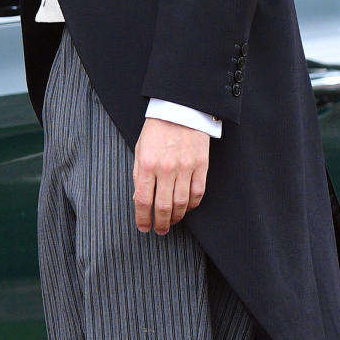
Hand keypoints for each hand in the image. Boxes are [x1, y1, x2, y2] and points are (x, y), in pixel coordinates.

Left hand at [133, 117, 208, 232]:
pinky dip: (192, 205)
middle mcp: (166, 168)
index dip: (142, 218)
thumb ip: (138, 174)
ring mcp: (185, 168)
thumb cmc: (157, 129)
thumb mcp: (139, 149)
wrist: (180, 108)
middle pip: (163, 206)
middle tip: (159, 230)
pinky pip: (198, 193)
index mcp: (147, 164)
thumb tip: (139, 200)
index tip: (143, 227)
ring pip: (181, 203)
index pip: (142, 200)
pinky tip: (186, 208)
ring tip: (171, 222)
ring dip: (176, 217)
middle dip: (160, 223)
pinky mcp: (201, 165)